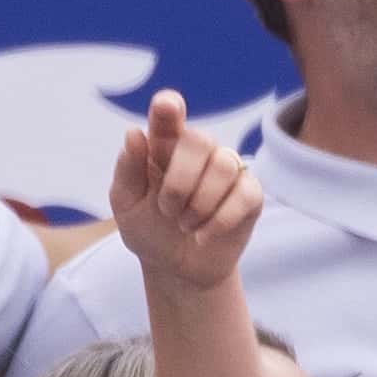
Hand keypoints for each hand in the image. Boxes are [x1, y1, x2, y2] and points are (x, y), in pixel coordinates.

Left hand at [110, 91, 263, 294]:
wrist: (175, 269)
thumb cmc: (148, 229)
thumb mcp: (126, 205)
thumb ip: (128, 170)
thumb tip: (134, 133)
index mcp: (164, 145)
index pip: (168, 114)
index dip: (169, 107)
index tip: (166, 106)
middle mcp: (198, 150)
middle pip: (199, 140)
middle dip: (180, 183)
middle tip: (168, 212)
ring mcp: (227, 169)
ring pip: (224, 166)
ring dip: (199, 204)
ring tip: (186, 225)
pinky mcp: (249, 193)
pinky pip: (244, 194)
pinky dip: (219, 221)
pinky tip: (203, 235)